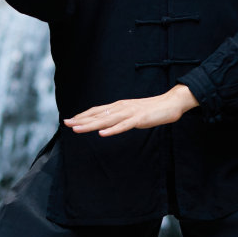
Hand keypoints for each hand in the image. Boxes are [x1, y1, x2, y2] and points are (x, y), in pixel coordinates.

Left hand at [65, 84, 197, 136]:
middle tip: (66, 123)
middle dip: (81, 120)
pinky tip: (102, 134)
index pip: (97, 110)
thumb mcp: (132, 112)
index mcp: (119, 106)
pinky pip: (124, 126)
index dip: (83, 115)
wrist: (171, 103)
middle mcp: (121, 107)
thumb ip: (120, 117)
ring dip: (91, 125)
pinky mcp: (139, 119)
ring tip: (77, 129)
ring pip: (106, 120)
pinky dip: (112, 130)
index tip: (70, 120)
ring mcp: (130, 113)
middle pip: (98, 115)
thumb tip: (108, 123)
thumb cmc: (152, 109)